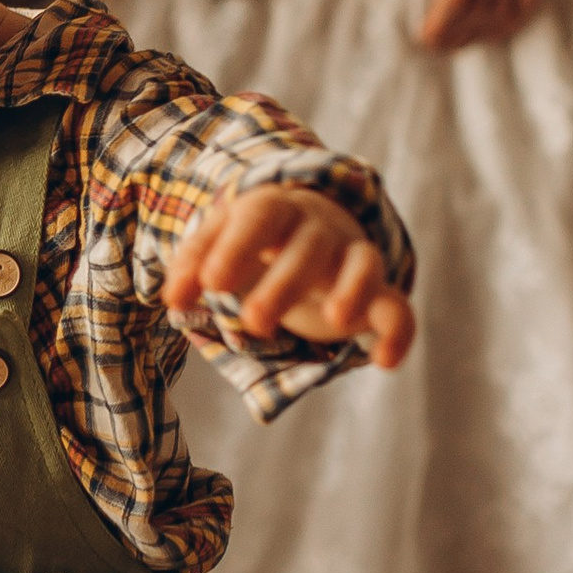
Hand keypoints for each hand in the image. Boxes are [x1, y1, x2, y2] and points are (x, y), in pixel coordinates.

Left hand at [163, 188, 414, 364]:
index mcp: (275, 210)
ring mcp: (351, 258)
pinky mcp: (376, 294)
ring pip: (362, 263)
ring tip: (334, 320)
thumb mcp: (220, 246)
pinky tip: (383, 362)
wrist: (308, 226)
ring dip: (351, 289)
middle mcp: (319, 229)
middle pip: (309, 245)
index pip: (258, 215)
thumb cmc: (254, 242)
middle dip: (283, 283)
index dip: (235, 247)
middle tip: (252, 323)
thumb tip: (173, 300)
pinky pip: (397, 307)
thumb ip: (193, 268)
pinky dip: (399, 332)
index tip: (211, 284)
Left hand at [387, 0, 551, 51]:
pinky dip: (509, 24)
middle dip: (461, 32)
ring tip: (464, 38)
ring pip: (507, 9)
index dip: (444, 23)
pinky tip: (490, 29)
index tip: (429, 38)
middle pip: (483, 4)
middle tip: (445, 43)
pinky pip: (528, 3)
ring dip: (483, 33)